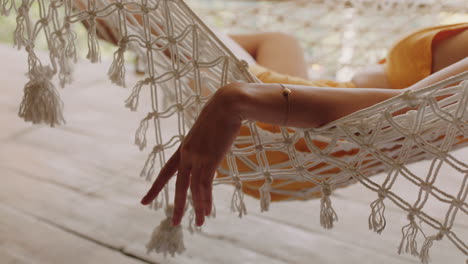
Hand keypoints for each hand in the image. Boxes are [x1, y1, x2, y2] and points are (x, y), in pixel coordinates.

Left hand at [140, 83, 244, 225]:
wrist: (228, 104)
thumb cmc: (220, 114)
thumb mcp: (207, 131)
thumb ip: (205, 143)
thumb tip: (210, 149)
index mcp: (183, 148)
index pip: (165, 172)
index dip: (155, 188)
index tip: (144, 201)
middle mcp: (186, 154)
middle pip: (178, 185)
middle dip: (177, 205)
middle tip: (174, 222)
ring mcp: (197, 157)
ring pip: (193, 189)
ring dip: (197, 208)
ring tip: (200, 223)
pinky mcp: (210, 159)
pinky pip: (205, 185)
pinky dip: (206, 200)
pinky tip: (207, 212)